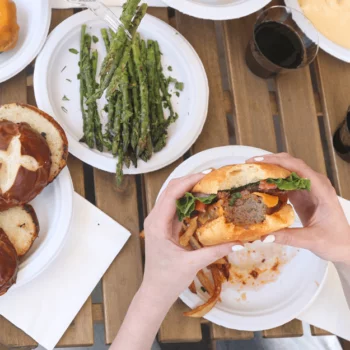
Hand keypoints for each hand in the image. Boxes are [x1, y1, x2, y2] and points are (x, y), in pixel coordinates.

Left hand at [142, 174, 234, 300]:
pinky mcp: (163, 226)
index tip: (207, 176)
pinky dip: (188, 200)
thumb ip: (215, 251)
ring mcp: (158, 221)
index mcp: (157, 224)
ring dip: (189, 189)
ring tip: (209, 186)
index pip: (172, 194)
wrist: (155, 292)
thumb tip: (238, 242)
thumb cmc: (167, 280)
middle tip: (211, 179)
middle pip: (171, 190)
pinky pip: (175, 207)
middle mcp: (155, 219)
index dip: (189, 181)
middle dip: (190, 181)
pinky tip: (202, 201)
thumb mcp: (192, 264)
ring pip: (172, 196)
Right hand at [247, 153, 349, 264]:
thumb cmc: (335, 241)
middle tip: (250, 165)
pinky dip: (273, 181)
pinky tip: (260, 186)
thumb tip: (263, 236)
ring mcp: (308, 189)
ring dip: (270, 170)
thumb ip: (288, 237)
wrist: (345, 246)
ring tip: (251, 173)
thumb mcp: (312, 240)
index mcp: (321, 190)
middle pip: (291, 164)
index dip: (278, 161)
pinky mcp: (302, 195)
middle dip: (270, 161)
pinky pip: (286, 182)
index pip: (298, 167)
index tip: (258, 162)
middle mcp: (315, 184)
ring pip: (287, 171)